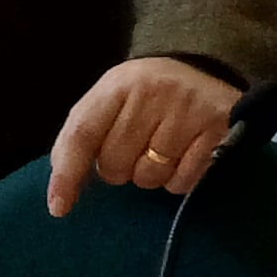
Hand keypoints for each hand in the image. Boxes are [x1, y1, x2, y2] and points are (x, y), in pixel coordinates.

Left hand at [45, 57, 239, 214]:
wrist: (206, 68)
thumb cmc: (147, 94)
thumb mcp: (112, 99)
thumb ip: (82, 136)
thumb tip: (61, 193)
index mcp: (120, 83)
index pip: (83, 134)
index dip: (67, 174)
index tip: (59, 208)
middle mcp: (154, 91)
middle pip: (115, 164)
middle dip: (120, 168)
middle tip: (137, 147)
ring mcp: (189, 110)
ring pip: (149, 178)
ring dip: (152, 174)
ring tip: (164, 148)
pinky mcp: (217, 130)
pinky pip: (181, 182)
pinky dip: (179, 178)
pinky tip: (187, 153)